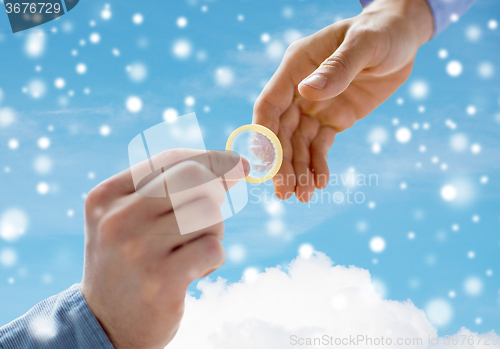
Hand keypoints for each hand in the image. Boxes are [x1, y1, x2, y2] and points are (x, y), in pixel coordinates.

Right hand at [80, 149, 247, 348]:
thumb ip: (171, 187)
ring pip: (209, 214)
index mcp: (106, 197)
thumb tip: (235, 164)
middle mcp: (118, 220)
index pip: (170, 159)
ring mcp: (138, 251)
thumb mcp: (130, 217)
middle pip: (195, 179)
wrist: (106, 324)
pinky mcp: (162, 281)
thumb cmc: (129, 260)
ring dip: (213, 231)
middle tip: (210, 213)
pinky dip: (214, 258)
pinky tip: (193, 271)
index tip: (236, 163)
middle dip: (216, 191)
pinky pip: (214, 247)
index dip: (211, 158)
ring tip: (191, 249)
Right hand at [253, 0, 432, 201]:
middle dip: (282, 162)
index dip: (264, 133)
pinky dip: (319, 165)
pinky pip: (321, 145)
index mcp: (296, 67)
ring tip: (302, 197)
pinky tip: (320, 183)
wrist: (402, 38)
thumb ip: (337, 68)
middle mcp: (299, 89)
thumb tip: (307, 93)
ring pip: (299, 143)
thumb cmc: (381, 32)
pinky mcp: (334, 118)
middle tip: (283, 192)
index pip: (269, 104)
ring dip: (298, 170)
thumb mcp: (364, 44)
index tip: (265, 163)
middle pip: (281, 131)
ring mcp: (316, 106)